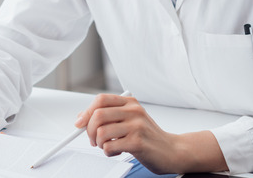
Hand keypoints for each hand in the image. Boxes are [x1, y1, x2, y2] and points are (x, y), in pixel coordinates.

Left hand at [76, 93, 226, 173]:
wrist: (173, 151)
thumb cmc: (148, 136)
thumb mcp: (130, 120)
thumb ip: (109, 116)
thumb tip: (81, 118)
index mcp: (130, 103)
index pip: (100, 100)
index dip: (86, 112)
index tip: (79, 124)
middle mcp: (133, 111)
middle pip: (97, 115)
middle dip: (89, 130)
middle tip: (93, 140)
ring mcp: (136, 126)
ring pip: (101, 132)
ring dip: (99, 143)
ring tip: (108, 147)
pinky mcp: (137, 142)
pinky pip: (110, 147)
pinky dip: (108, 152)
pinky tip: (118, 152)